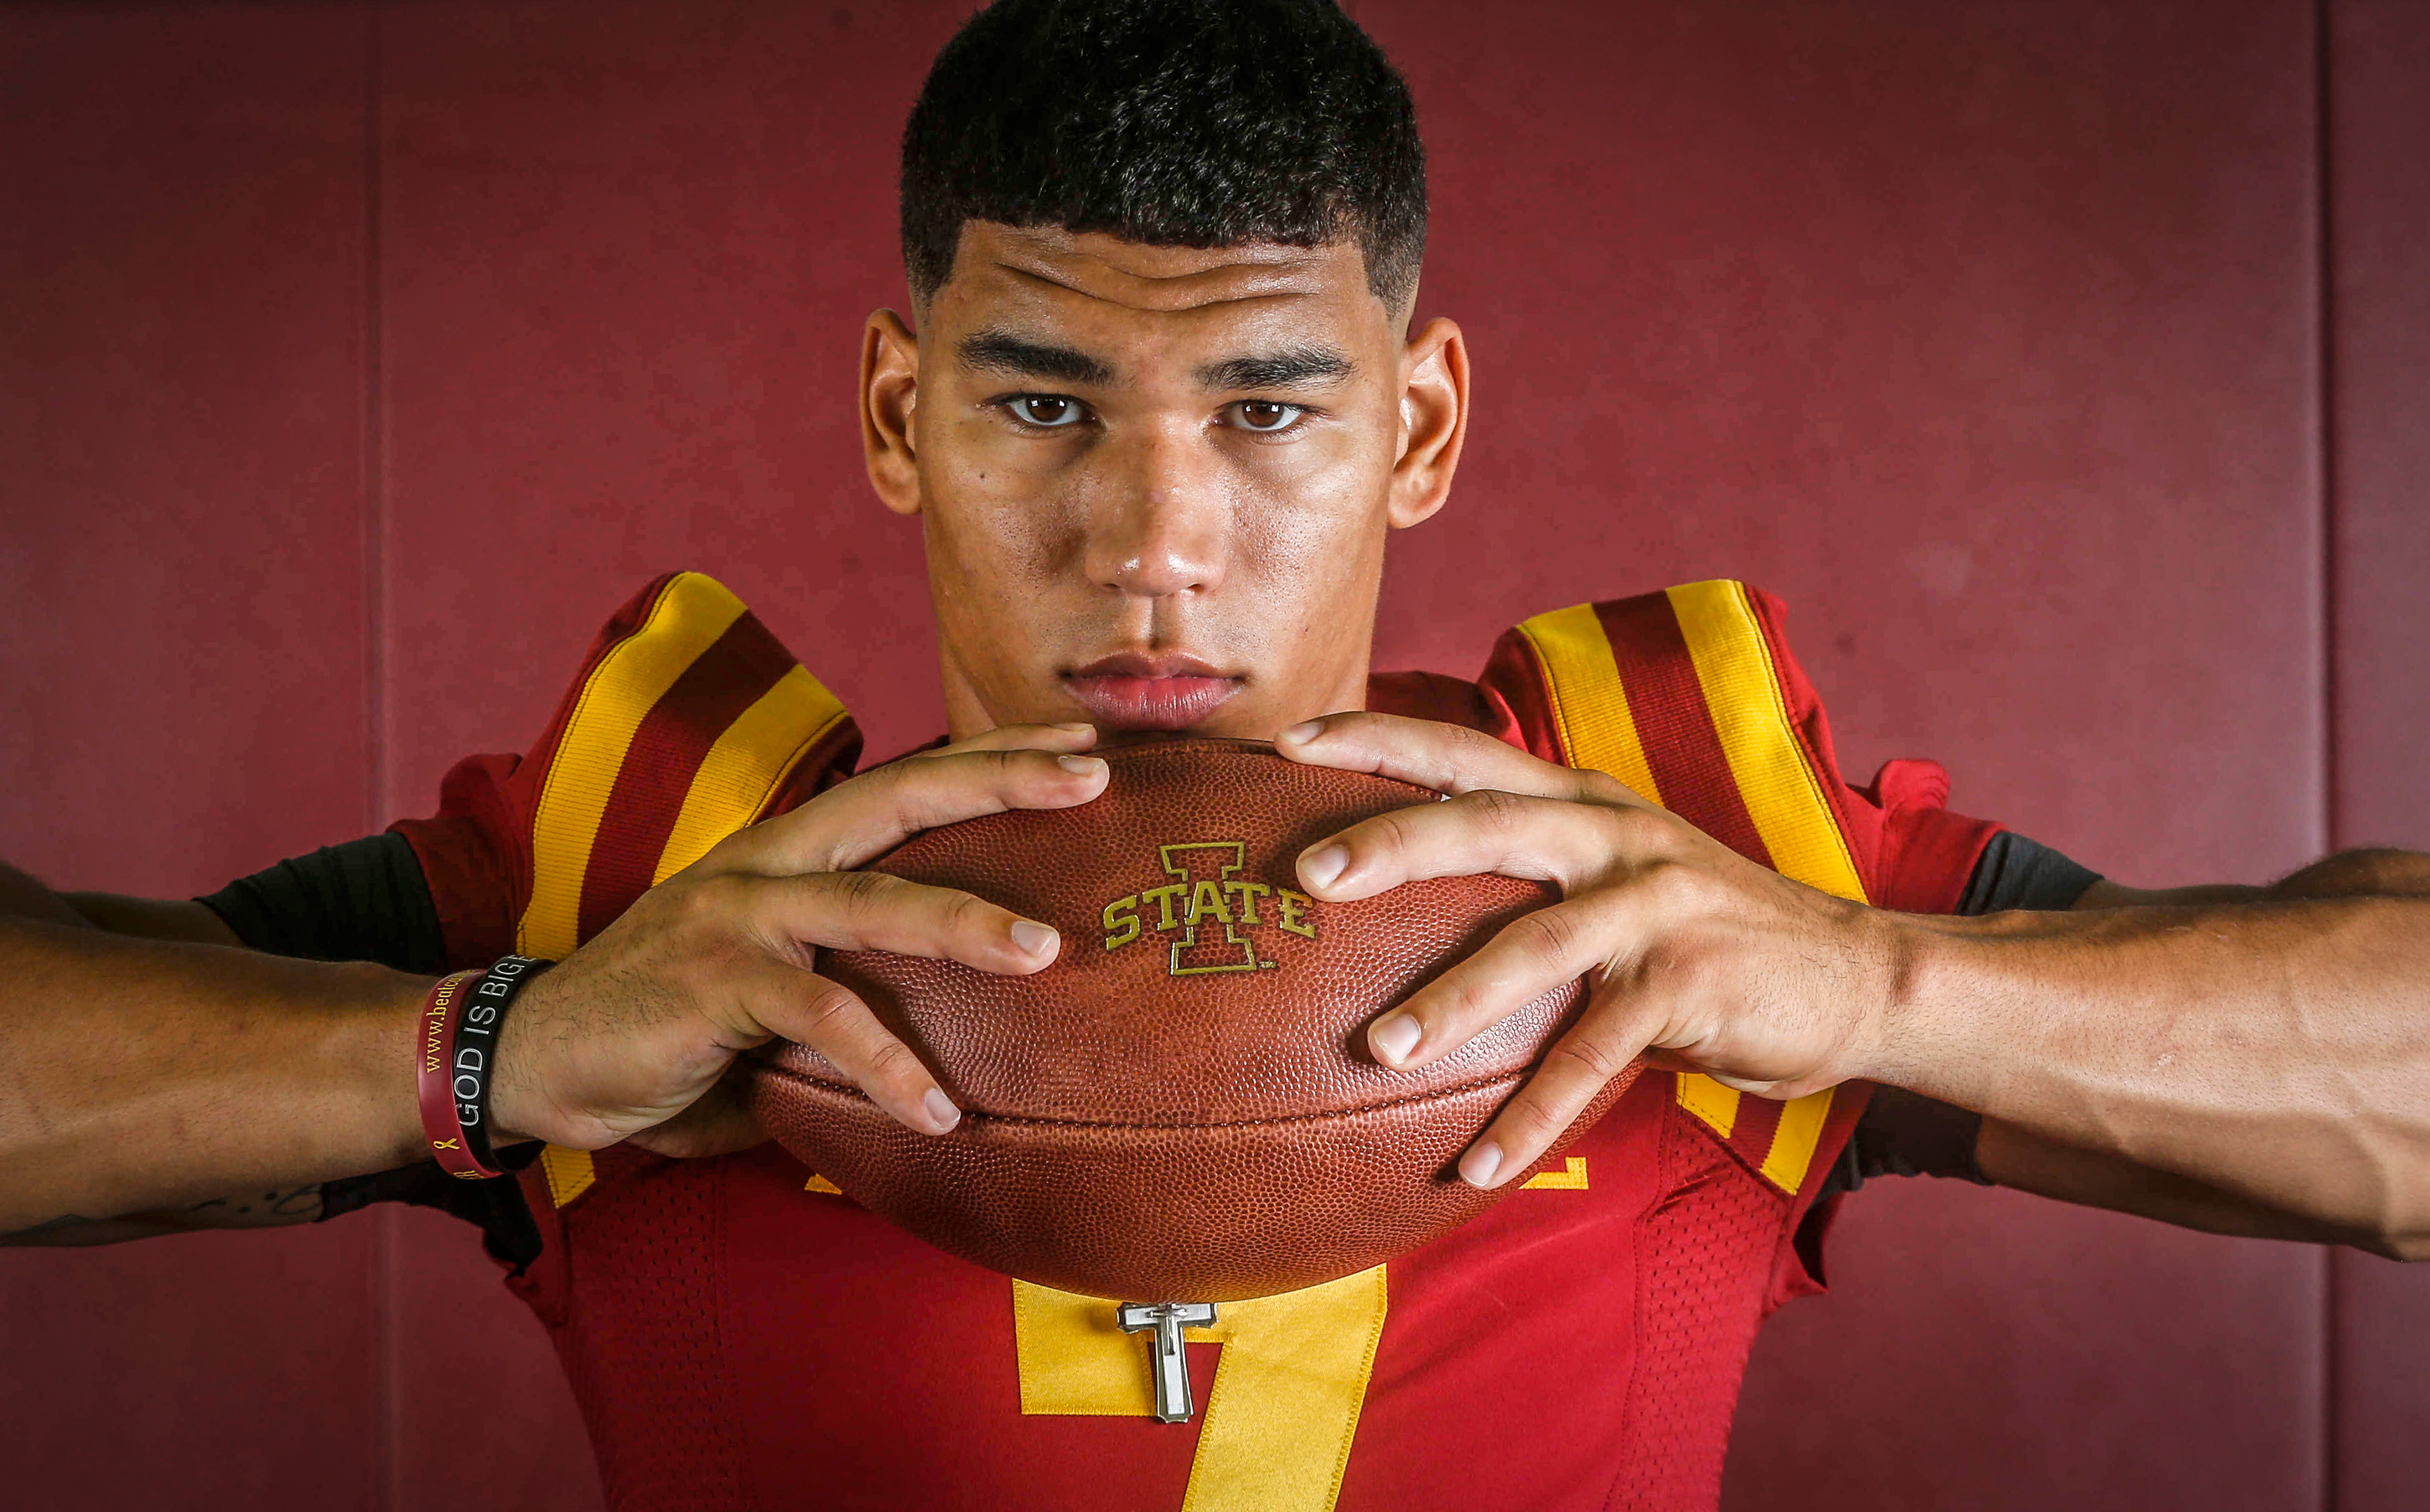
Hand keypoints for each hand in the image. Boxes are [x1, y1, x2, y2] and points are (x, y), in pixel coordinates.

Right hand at [489, 724, 1109, 1157]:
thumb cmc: (670, 1034)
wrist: (535, 1059)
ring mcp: (738, 915)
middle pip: (898, 799)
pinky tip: (936, 1112)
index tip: (1078, 748)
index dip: (989, 760)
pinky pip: (818, 1015)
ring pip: (869, 902)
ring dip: (962, 921)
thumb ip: (854, 1003)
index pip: (903, 786)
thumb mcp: (776, 1002)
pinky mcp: (712, 983)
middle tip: (1092, 779)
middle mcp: (768, 864)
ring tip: (1043, 952)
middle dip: (999, 781)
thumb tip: (960, 1046)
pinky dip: (883, 1063)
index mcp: (789, 854)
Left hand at [1276, 713, 1897, 1187]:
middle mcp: (1614, 835)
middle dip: (1394, 839)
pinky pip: (1594, 1054)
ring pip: (1536, 942)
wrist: (1854, 976)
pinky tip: (1477, 1166)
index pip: (1466, 751)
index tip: (1291, 743)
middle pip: (1488, 820)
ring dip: (1454, 999)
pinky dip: (1534, 1116)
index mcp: (1584, 800)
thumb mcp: (1614, 880)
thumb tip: (1399, 907)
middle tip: (1308, 871)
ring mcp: (1656, 903)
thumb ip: (1528, 877)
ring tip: (1379, 1050)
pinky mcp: (1691, 980)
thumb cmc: (1705, 935)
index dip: (1380, 738)